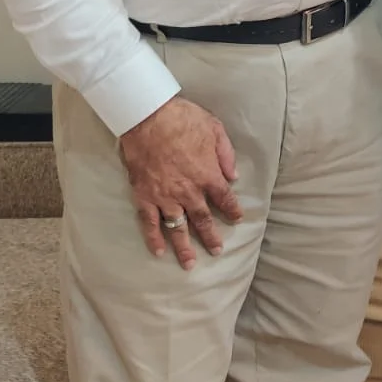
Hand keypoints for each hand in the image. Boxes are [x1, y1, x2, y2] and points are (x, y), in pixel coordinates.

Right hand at [119, 97, 243, 269]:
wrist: (148, 117)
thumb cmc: (183, 119)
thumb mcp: (215, 129)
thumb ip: (226, 154)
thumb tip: (234, 175)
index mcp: (207, 175)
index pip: (224, 199)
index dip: (232, 210)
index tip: (237, 219)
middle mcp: (188, 192)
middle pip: (202, 219)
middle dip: (210, 237)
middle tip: (216, 251)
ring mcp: (165, 197)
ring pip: (177, 227)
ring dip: (184, 247)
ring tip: (190, 264)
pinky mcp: (144, 196)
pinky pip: (149, 222)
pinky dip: (153, 238)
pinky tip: (158, 251)